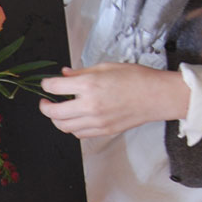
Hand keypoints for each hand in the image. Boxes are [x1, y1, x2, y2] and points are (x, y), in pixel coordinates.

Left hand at [38, 63, 189, 137]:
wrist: (157, 96)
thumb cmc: (136, 78)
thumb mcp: (105, 67)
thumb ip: (81, 73)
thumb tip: (64, 75)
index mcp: (89, 85)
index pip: (55, 87)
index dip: (46, 85)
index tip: (46, 84)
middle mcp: (90, 105)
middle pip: (53, 112)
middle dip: (44, 107)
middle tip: (45, 102)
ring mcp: (96, 121)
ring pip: (64, 127)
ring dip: (56, 120)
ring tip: (57, 112)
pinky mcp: (103, 131)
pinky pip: (79, 134)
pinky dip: (72, 128)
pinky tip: (74, 119)